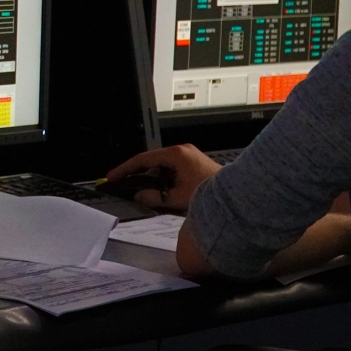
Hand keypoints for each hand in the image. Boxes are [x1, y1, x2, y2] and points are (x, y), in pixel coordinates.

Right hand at [106, 144, 221, 212]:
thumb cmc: (212, 192)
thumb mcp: (177, 198)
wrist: (238, 195)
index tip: (113, 176)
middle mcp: (182, 152)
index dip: (125, 169)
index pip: (143, 159)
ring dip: (153, 180)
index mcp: (176, 154)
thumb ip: (154, 197)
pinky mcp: (194, 165)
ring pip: (162, 168)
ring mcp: (189, 157)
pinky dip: (164, 181)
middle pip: (152, 162)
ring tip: (145, 194)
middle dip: (138, 175)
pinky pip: (172, 171)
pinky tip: (162, 193)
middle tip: (124, 185)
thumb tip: (139, 196)